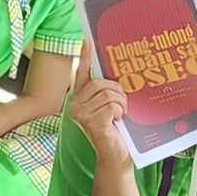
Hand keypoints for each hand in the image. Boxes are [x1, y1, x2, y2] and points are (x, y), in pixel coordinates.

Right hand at [67, 52, 130, 167]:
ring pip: (107, 94)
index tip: (87, 39)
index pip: (81, 72)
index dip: (84, 55)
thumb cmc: (115, 131)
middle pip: (100, 83)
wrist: (116, 156)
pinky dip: (119, 112)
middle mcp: (74, 104)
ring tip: (120, 114)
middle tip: (122, 104)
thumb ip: (107, 92)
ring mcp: (80, 114)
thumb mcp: (110, 107)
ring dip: (121, 103)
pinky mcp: (91, 122)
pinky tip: (117, 122)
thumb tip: (115, 73)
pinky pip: (111, 105)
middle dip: (117, 91)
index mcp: (79, 97)